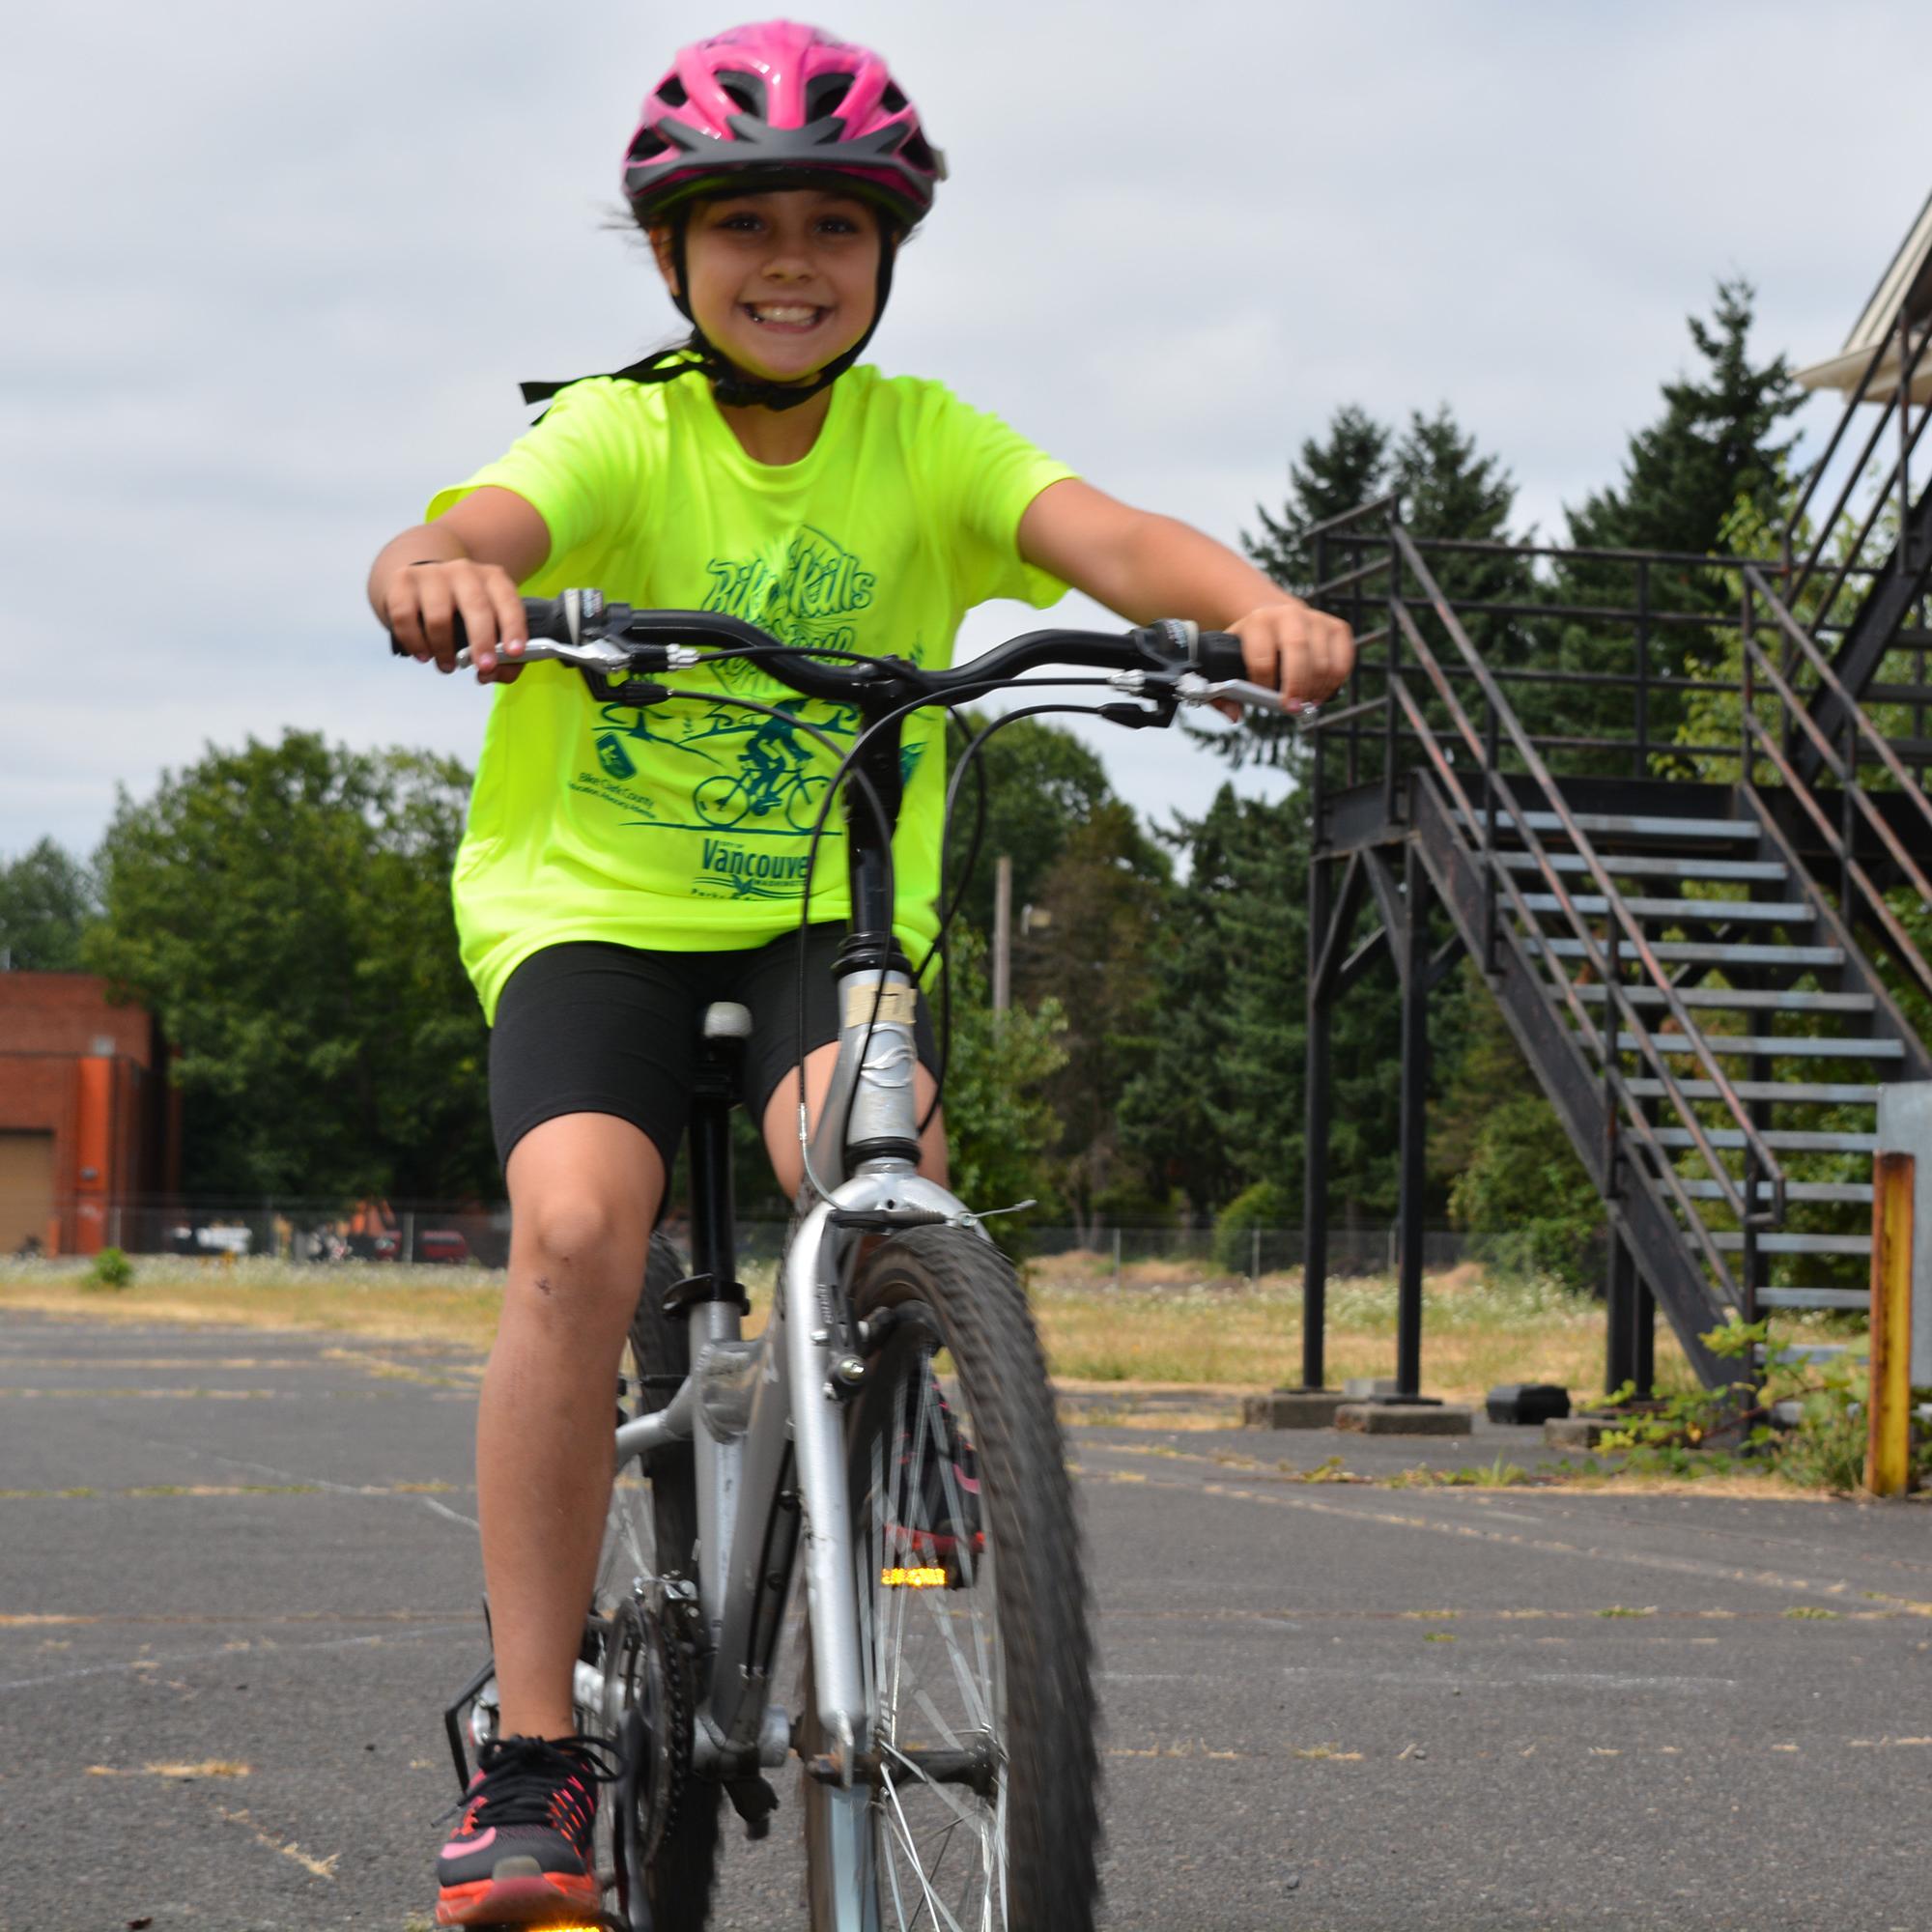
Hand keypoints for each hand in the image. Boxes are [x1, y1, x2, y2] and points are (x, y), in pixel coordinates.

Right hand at [382, 557, 528, 681]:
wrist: (422, 581)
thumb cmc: (463, 611)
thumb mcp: (488, 624)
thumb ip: (500, 654)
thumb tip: (491, 674)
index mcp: (493, 579)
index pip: (509, 601)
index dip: (513, 627)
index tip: (514, 653)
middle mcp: (464, 571)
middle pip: (476, 605)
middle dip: (482, 641)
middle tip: (484, 668)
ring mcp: (431, 574)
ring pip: (439, 616)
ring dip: (445, 649)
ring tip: (448, 667)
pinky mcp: (402, 582)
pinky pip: (405, 617)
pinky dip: (415, 642)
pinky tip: (423, 655)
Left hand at [1228, 599, 1353, 712]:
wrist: (1275, 619)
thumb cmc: (1251, 648)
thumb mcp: (1229, 662)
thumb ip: (1223, 693)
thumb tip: (1234, 715)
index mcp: (1258, 622)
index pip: (1263, 657)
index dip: (1264, 684)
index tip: (1266, 700)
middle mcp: (1288, 615)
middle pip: (1297, 651)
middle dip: (1296, 686)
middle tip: (1293, 709)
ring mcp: (1316, 619)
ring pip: (1323, 660)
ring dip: (1316, 689)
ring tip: (1306, 704)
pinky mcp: (1337, 628)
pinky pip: (1343, 660)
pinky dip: (1335, 682)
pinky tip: (1321, 693)